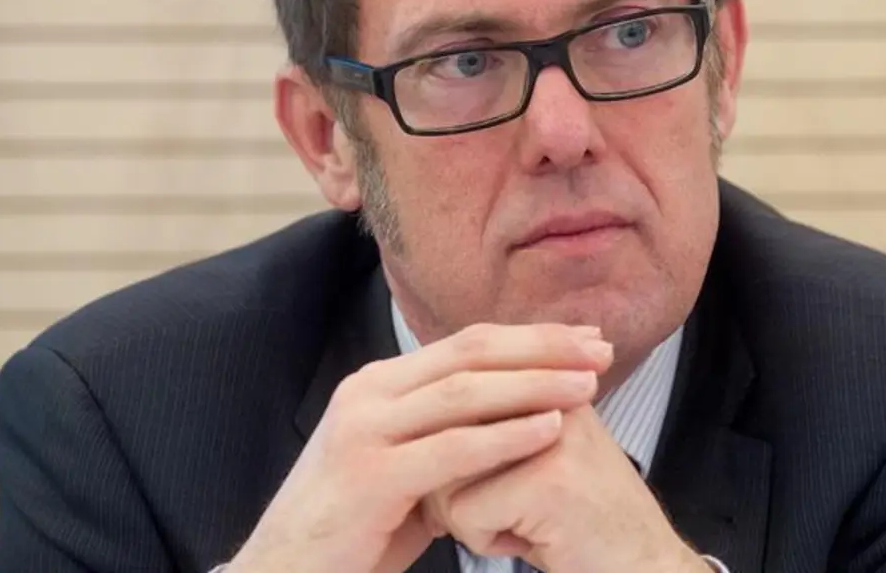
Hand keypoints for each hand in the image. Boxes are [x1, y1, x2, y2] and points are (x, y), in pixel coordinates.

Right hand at [225, 324, 613, 572]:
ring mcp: (365, 431)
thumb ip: (449, 436)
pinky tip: (548, 430)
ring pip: (464, 392)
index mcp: (380, 384)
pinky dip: (505, 436)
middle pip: (470, 353)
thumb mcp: (406, 466)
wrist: (286, 572)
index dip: (530, 337)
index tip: (584, 337)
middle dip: (542, 348)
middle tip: (599, 348)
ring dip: (533, 384)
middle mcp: (369, 394)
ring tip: (587, 384)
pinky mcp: (370, 476)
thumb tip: (515, 417)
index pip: (466, 342)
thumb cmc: (355, 527)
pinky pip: (451, 448)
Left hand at [431, 406, 706, 572]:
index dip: (456, 445)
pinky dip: (485, 541)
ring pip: (445, 471)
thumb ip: (497, 420)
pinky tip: (528, 542)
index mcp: (550, 380)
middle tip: (497, 507)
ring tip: (519, 523)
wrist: (643, 565)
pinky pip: (464, 512)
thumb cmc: (580, 519)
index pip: (461, 391)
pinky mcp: (546, 480)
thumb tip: (424, 408)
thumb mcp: (541, 452)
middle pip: (445, 429)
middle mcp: (553, 395)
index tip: (491, 478)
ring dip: (468, 515)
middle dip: (451, 481)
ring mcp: (551, 434)